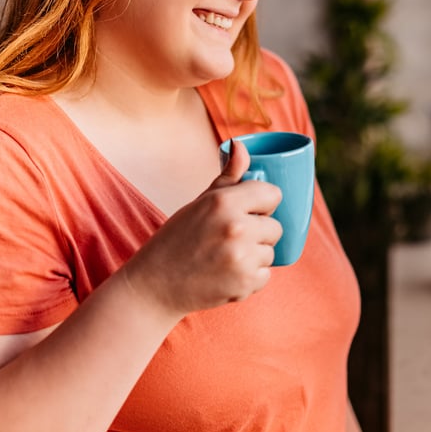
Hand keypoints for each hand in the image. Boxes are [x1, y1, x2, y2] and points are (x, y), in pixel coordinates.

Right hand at [120, 140, 282, 313]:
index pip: (272, 194)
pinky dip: (250, 278)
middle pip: (275, 226)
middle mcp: (237, 227)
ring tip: (224, 258)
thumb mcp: (199, 203)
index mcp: (224, 202)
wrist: (155, 285)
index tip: (246, 212)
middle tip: (228, 240)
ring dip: (254, 257)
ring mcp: (243, 257)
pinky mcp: (246, 283)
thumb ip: (228, 177)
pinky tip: (225, 275)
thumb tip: (242, 146)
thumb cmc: (176, 240)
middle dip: (258, 233)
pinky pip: (265, 275)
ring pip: (270, 252)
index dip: (261, 204)